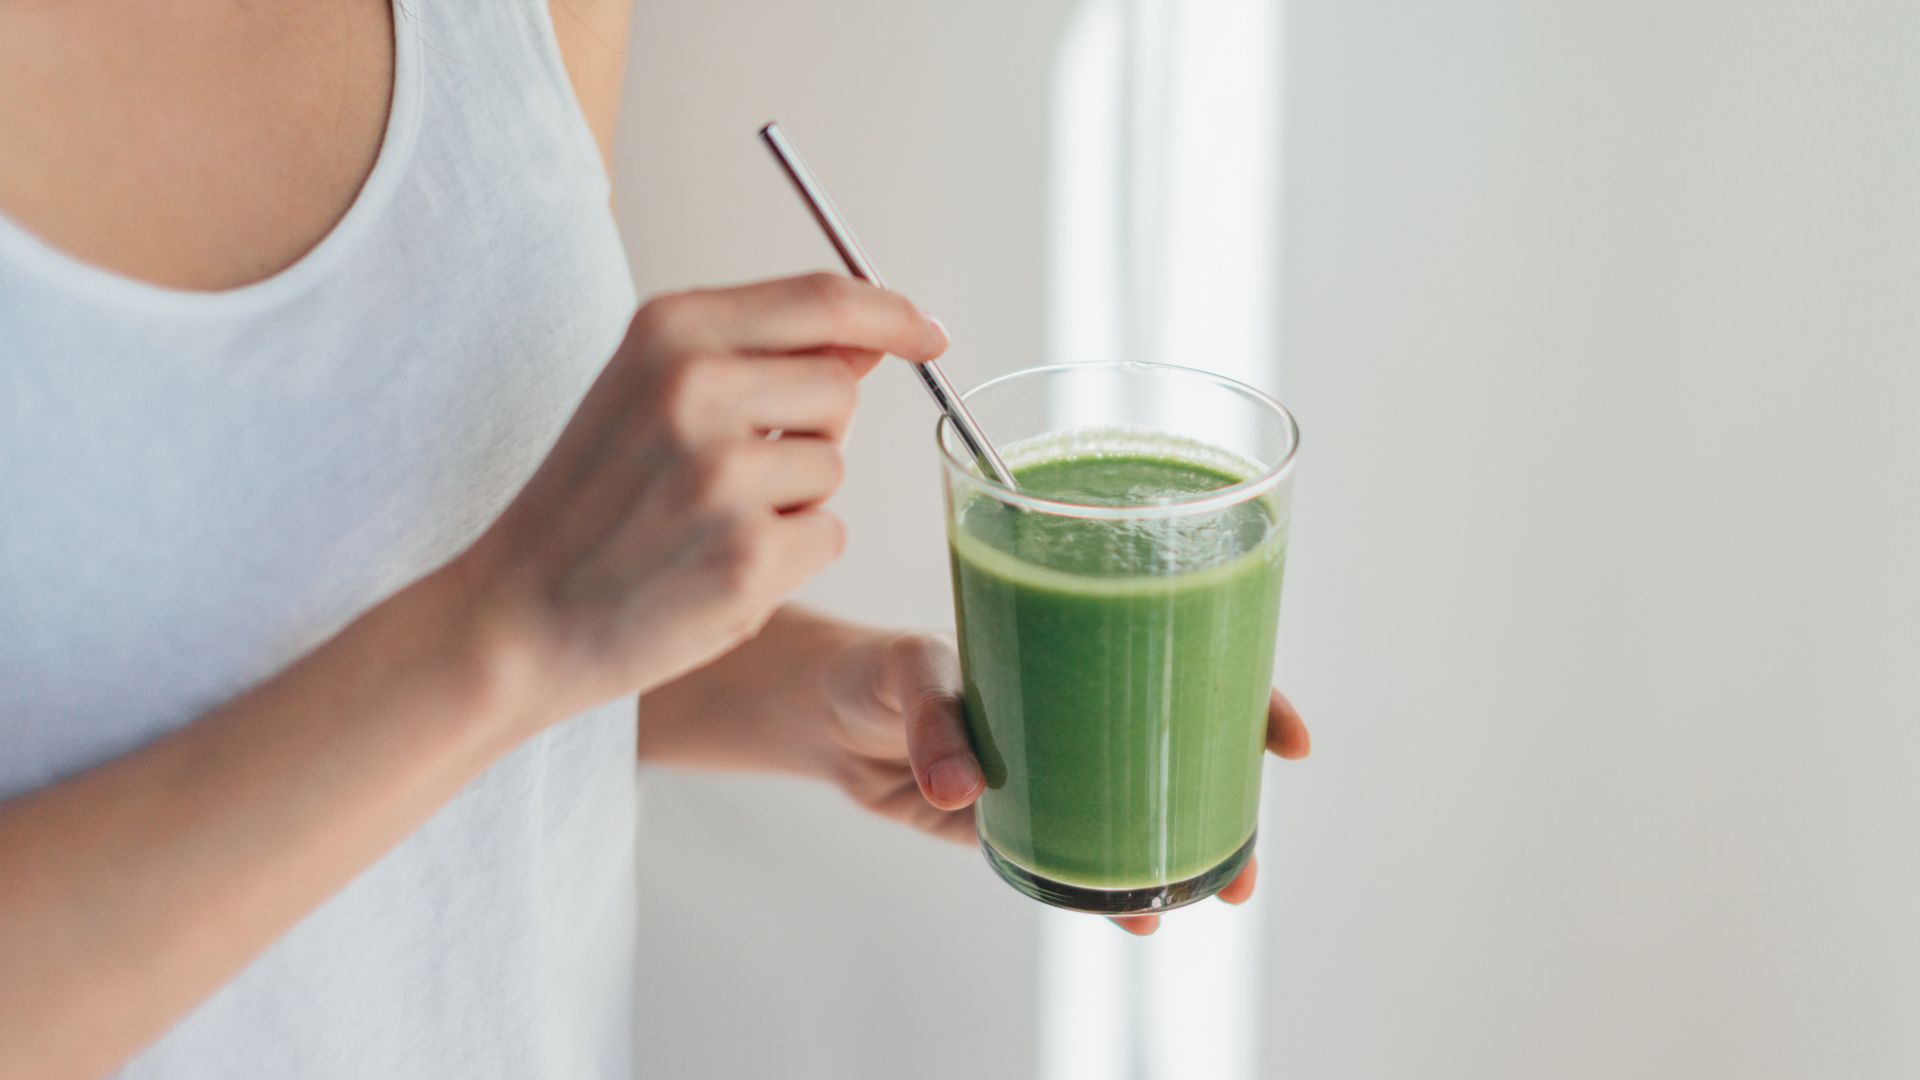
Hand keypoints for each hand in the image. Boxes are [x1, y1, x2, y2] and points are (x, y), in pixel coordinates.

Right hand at [451, 273, 947, 734]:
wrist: (514, 615)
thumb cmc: (591, 504)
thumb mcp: (649, 394)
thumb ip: (757, 356)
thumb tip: (869, 336)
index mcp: (668, 330)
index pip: (823, 300)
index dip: (892, 313)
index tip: (930, 333)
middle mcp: (696, 389)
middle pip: (842, 388)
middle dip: (814, 431)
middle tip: (732, 471)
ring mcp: (723, 476)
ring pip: (836, 470)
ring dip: (794, 501)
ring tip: (707, 522)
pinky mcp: (748, 557)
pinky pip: (828, 538)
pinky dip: (789, 559)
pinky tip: (713, 568)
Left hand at [820, 632, 1310, 934]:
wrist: (824, 715)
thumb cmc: (880, 666)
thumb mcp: (908, 672)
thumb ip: (934, 721)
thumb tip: (960, 787)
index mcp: (1081, 649)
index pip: (1188, 662)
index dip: (1251, 696)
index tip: (1290, 740)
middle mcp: (1084, 709)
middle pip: (1186, 750)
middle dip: (1233, 804)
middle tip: (1250, 860)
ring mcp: (1058, 769)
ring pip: (1142, 812)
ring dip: (1183, 857)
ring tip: (1214, 899)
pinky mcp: (1019, 821)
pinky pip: (1078, 856)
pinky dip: (1106, 888)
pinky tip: (1130, 915)